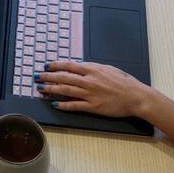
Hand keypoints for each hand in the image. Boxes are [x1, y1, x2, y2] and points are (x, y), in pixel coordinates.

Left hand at [36, 60, 151, 116]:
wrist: (136, 96)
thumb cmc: (124, 82)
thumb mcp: (108, 69)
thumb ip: (93, 68)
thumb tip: (80, 66)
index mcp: (93, 69)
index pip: (69, 66)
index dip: (56, 65)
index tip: (46, 66)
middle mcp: (90, 80)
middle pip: (64, 77)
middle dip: (48, 77)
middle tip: (37, 77)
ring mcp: (91, 94)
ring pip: (66, 90)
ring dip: (52, 89)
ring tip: (41, 89)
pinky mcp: (94, 106)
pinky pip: (75, 105)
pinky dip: (63, 105)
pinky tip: (54, 104)